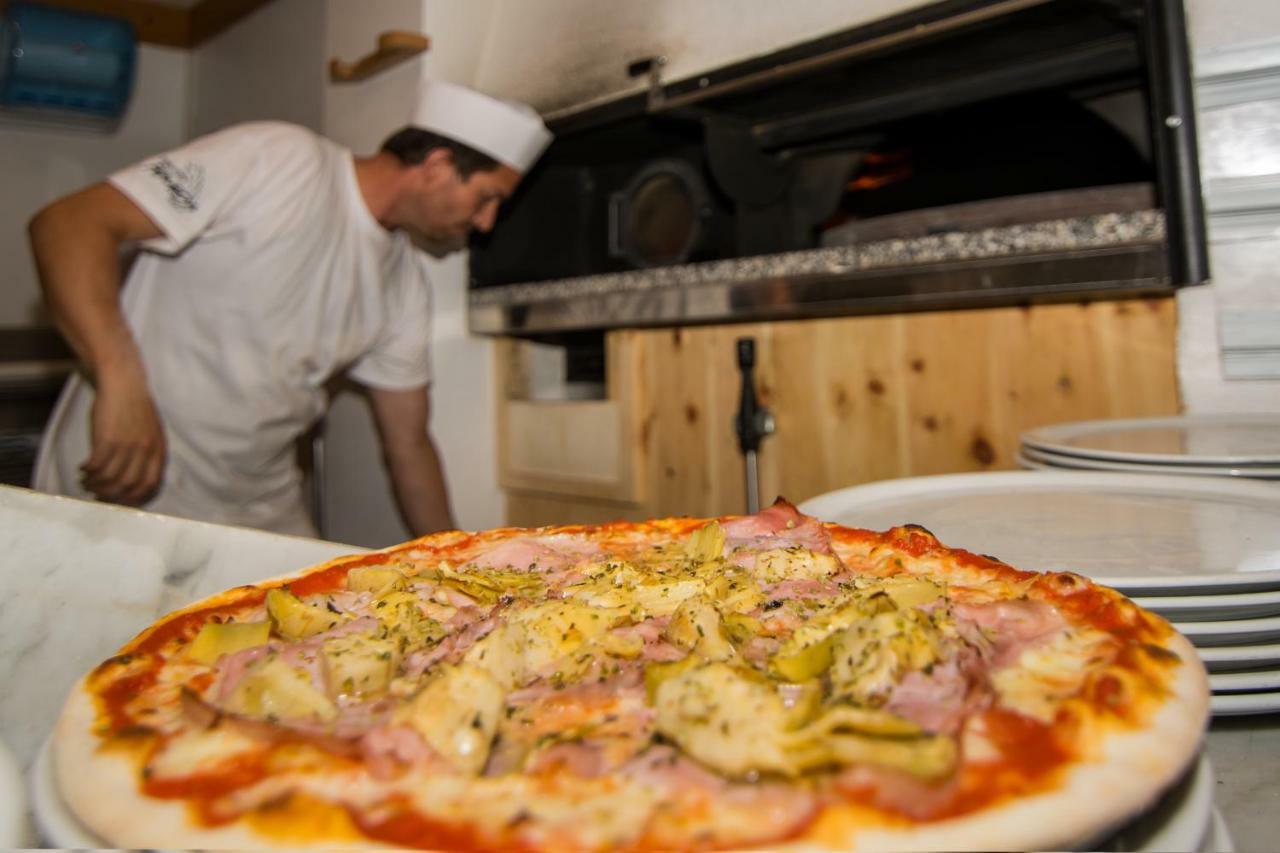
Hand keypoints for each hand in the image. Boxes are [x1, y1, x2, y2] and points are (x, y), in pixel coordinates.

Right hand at [81, 370, 166, 505]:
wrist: (124, 383)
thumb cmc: (136, 407)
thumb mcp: (151, 432)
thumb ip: (147, 454)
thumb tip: (134, 478)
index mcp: (159, 450)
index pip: (151, 485)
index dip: (135, 498)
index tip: (122, 502)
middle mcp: (145, 451)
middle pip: (129, 486)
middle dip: (112, 496)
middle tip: (99, 496)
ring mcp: (127, 446)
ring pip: (110, 478)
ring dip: (95, 484)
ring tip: (86, 482)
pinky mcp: (108, 439)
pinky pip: (96, 465)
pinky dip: (87, 471)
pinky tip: (82, 469)